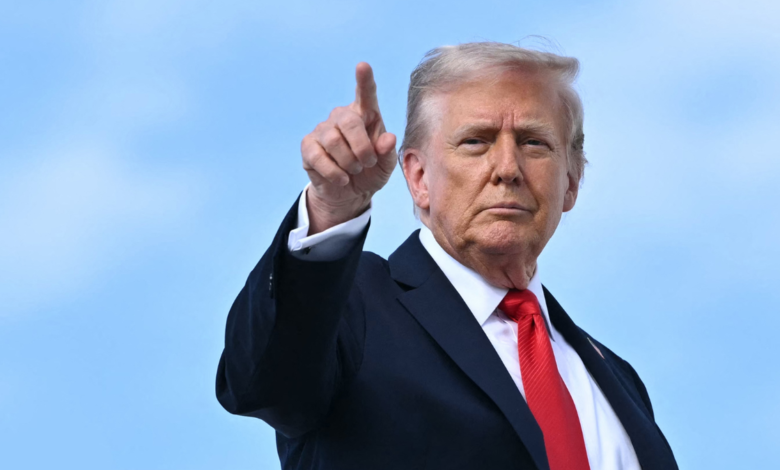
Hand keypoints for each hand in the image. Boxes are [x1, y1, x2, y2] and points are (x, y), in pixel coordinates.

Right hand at [301, 62, 396, 233]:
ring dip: (348, 162)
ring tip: (354, 171)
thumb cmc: (370, 172)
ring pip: (333, 141)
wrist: (349, 194)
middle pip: (349, 122)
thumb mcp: (385, 166)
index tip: (363, 66)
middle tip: (367, 163)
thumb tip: (388, 138)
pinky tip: (341, 178)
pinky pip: (318, 156)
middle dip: (362, 148)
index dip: (364, 80)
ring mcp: (323, 129)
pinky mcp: (308, 146)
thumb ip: (388, 152)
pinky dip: (334, 172)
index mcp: (366, 115)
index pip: (366, 94)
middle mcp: (342, 117)